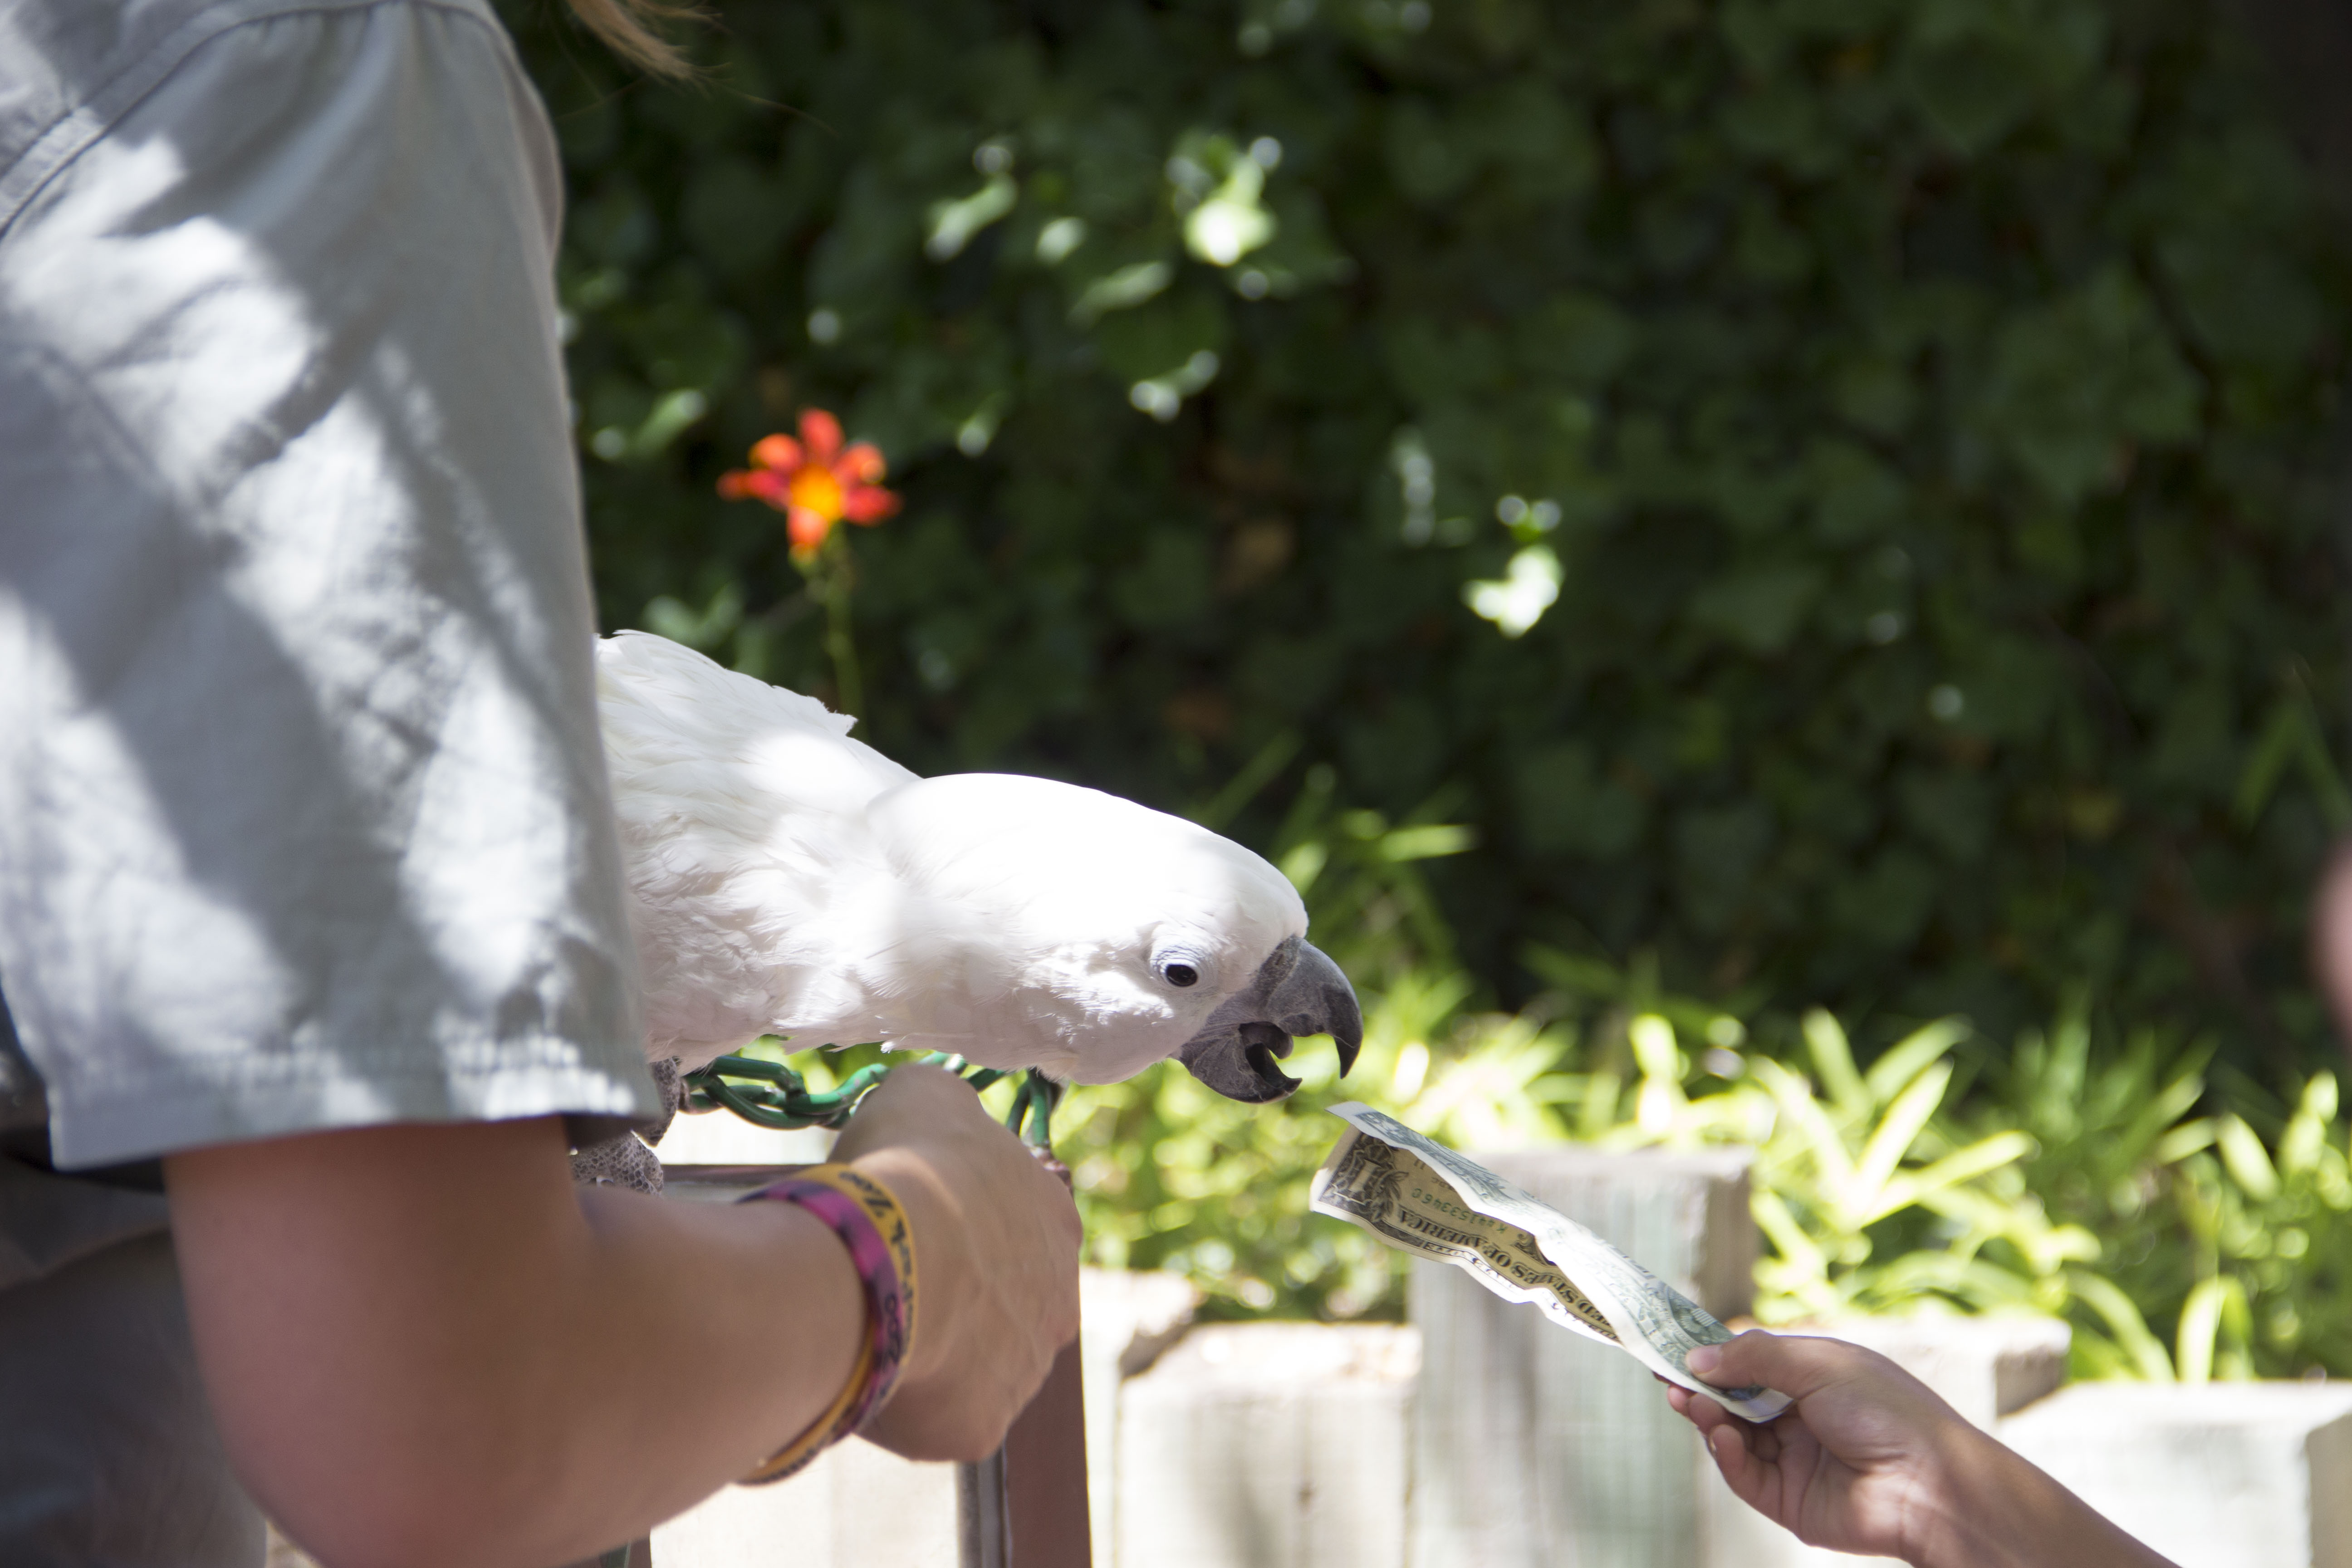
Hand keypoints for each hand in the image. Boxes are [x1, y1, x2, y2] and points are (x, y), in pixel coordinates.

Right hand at [830, 1065, 1081, 1459]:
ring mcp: (1025, 1371)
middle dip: (951, 1294)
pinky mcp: (982, 1425)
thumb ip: (947, 1107)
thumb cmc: (905, 1168)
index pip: (1012, 1222)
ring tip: (870, 1325)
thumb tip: (943, 1116)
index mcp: (1055, 1219)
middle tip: (887, 1279)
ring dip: (930, 1347)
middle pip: (1000, 1301)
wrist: (883, 1260)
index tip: (908, 1220)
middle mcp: (1060, 1300)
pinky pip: (938, 1415)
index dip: (955, 1220)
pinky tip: (869, 1368)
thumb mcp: (924, 1095)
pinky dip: (904, 1398)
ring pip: (970, 1362)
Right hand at [1667, 1332, 1970, 1560]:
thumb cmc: (1888, 1411)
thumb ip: (1754, 1357)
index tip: (1671, 1345)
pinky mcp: (1788, 1500)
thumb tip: (1696, 1358)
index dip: (1711, 1356)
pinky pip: (1744, 1476)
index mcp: (1811, 1379)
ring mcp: (1792, 1460)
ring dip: (1708, 1418)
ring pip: (1731, 1437)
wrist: (1929, 1483)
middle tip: (1665, 1375)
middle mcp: (1799, 1418)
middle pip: (1733, 1401)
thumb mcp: (1819, 1364)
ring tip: (1691, 1403)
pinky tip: (1723, 1436)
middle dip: (1700, 1387)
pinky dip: (1727, 1454)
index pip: (1749, 1363)